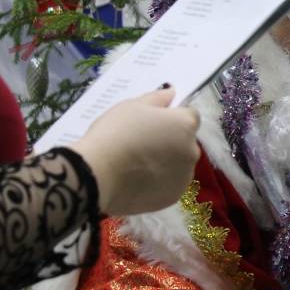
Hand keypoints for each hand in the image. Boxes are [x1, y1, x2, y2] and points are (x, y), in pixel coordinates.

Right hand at [66, 87, 199, 216]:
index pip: (189, 116)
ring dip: (166, 163)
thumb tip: (172, 93)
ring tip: (136, 165)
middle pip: (185, 142)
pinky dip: (158, 183)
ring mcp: (184, 176)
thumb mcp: (132, 106)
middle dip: (170, 141)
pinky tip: (136, 181)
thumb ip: (157, 99)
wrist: (97, 173)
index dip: (172, 118)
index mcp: (185, 124)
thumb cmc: (115, 133)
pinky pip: (169, 185)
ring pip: (179, 165)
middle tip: (141, 144)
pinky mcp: (173, 197)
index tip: (153, 123)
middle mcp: (192, 150)